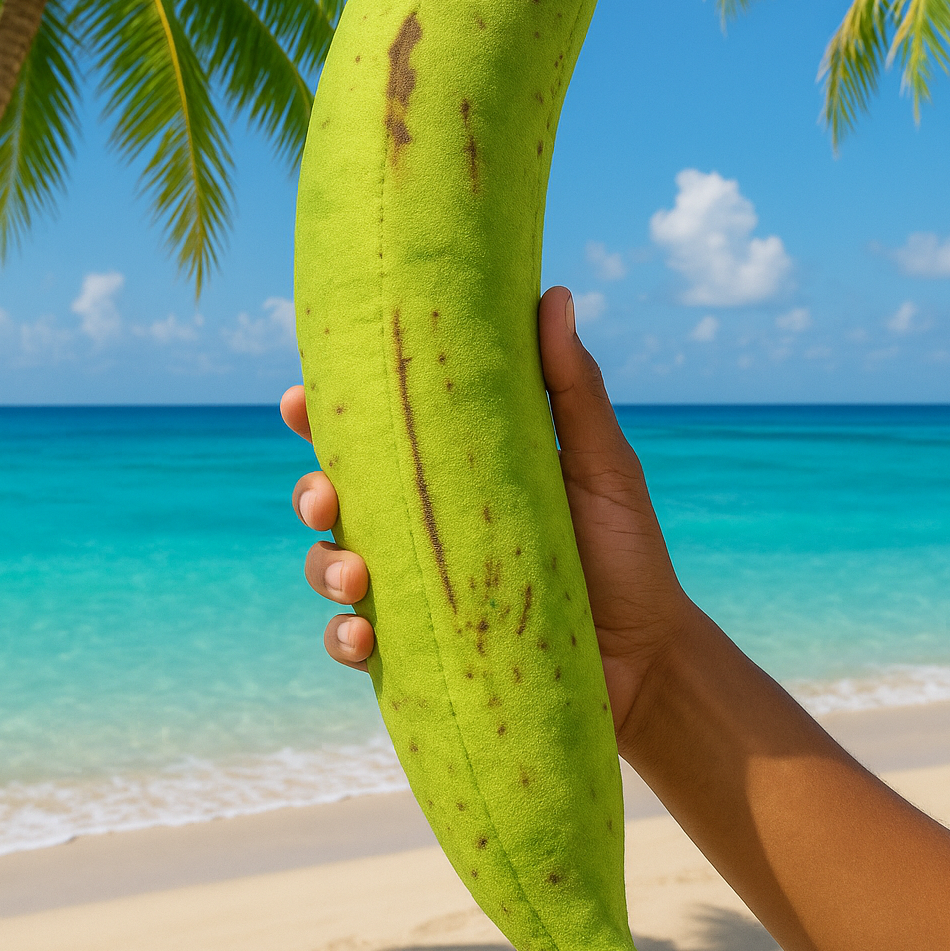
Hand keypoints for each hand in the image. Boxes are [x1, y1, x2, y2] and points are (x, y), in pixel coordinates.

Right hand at [280, 286, 688, 744]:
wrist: (648, 657)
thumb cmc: (626, 552)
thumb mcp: (601, 465)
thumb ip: (573, 387)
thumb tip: (552, 292)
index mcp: (454, 474)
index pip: (374, 437)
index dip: (324, 416)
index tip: (301, 400)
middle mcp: (424, 529)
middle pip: (333, 500)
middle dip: (310, 491)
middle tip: (325, 496)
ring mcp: (418, 592)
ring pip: (331, 569)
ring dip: (324, 567)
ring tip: (356, 576)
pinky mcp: (422, 652)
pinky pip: (356, 645)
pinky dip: (344, 639)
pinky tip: (366, 635)